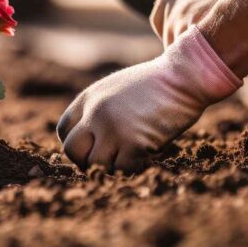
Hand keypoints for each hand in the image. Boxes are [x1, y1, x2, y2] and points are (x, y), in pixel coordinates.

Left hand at [56, 25, 241, 172]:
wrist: (184, 77)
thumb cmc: (155, 84)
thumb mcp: (116, 88)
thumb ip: (98, 109)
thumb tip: (88, 139)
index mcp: (88, 98)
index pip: (64, 130)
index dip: (77, 144)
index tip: (93, 147)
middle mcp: (95, 113)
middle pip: (72, 151)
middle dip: (86, 161)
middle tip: (108, 159)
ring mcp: (113, 128)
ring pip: (96, 165)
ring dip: (112, 167)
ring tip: (129, 157)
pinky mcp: (134, 142)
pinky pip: (123, 169)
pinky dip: (134, 168)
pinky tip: (145, 156)